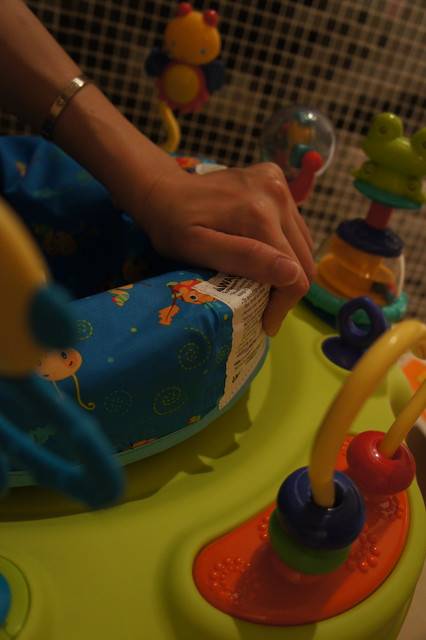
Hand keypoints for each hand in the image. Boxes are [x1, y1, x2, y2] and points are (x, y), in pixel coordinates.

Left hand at [135, 162, 314, 335]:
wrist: (163, 190)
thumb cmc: (172, 227)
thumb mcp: (196, 249)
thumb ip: (243, 258)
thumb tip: (291, 273)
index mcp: (259, 214)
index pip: (295, 275)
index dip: (283, 305)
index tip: (265, 322)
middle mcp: (277, 194)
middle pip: (305, 260)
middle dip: (287, 290)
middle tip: (263, 306)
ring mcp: (278, 182)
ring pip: (304, 244)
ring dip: (289, 268)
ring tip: (263, 282)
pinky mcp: (276, 178)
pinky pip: (295, 224)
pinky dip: (285, 245)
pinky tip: (263, 252)